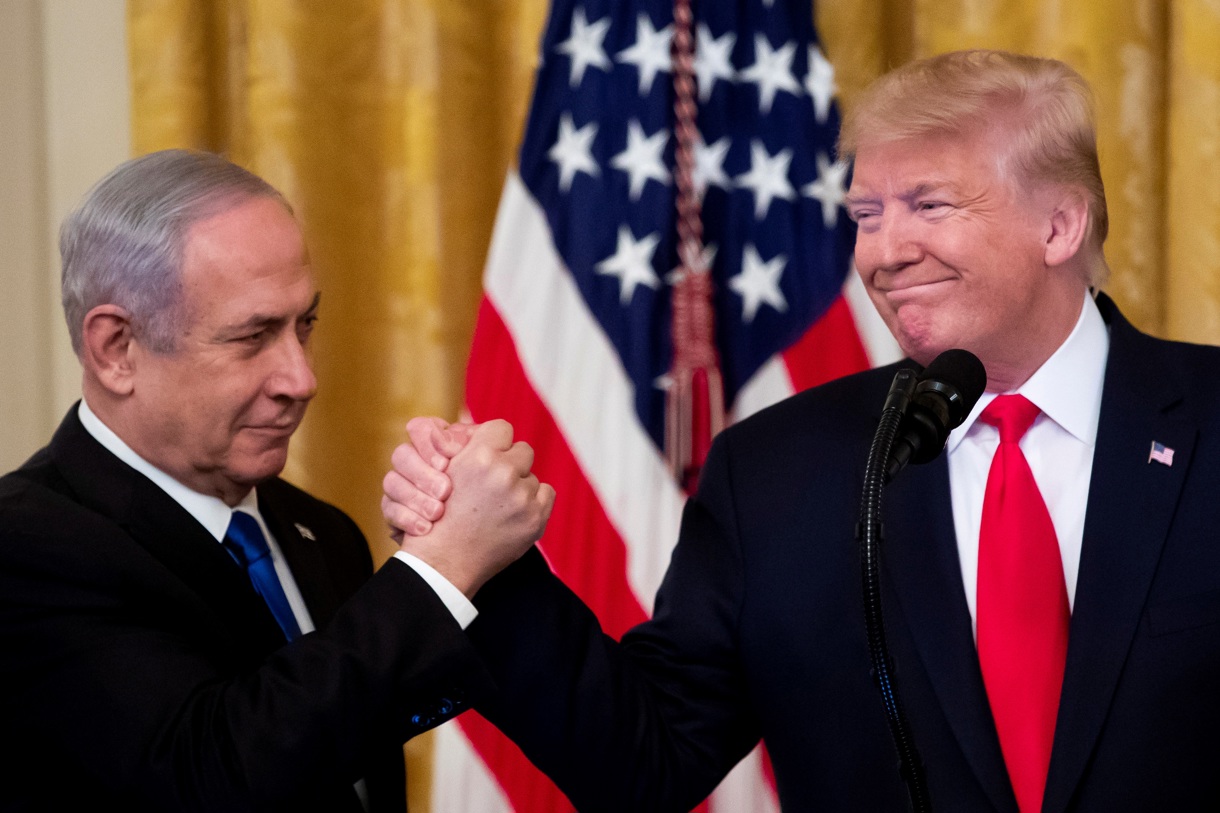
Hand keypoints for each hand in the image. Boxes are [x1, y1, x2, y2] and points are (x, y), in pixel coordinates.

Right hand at [381, 417, 474, 539]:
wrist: (460, 546)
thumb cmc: (480, 500)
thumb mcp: (484, 469)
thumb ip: (479, 446)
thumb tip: (473, 433)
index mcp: (434, 445)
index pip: (421, 428)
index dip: (433, 440)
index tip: (451, 457)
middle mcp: (412, 462)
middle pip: (402, 454)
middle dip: (424, 474)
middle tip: (445, 491)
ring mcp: (398, 486)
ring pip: (391, 480)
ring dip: (416, 498)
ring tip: (437, 513)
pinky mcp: (391, 510)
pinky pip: (387, 509)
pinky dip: (406, 519)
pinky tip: (425, 528)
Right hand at [393, 419, 554, 596]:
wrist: (445, 561)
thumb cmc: (439, 515)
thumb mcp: (441, 471)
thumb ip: (462, 445)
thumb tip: (470, 422)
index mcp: (479, 456)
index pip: (501, 428)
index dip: (495, 440)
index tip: (490, 452)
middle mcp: (503, 473)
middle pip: (522, 450)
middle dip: (510, 462)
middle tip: (494, 481)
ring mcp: (522, 497)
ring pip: (531, 475)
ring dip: (519, 485)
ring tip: (498, 504)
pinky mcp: (536, 518)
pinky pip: (546, 493)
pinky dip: (534, 502)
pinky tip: (512, 513)